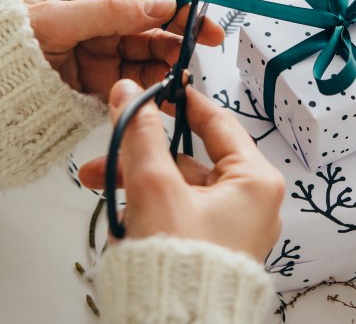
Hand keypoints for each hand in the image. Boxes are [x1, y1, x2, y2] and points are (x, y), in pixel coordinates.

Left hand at [21, 0, 223, 98]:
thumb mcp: (52, 20)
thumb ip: (109, 11)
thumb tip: (163, 4)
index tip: (188, 7)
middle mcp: (99, 11)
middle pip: (153, 11)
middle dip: (181, 23)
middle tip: (209, 38)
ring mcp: (103, 46)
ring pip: (152, 45)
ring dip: (172, 54)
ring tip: (185, 68)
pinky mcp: (103, 78)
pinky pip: (139, 76)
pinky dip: (158, 81)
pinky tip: (171, 85)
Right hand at [78, 80, 284, 261]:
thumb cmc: (181, 267)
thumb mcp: (155, 187)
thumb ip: (140, 135)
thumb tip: (130, 93)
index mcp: (255, 182)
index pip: (219, 123)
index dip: (185, 103)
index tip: (161, 88)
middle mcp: (251, 205)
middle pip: (191, 159)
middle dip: (143, 154)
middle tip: (110, 148)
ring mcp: (232, 230)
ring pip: (179, 188)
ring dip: (138, 182)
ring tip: (100, 186)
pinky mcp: (212, 249)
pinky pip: (179, 213)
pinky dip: (150, 207)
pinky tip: (122, 215)